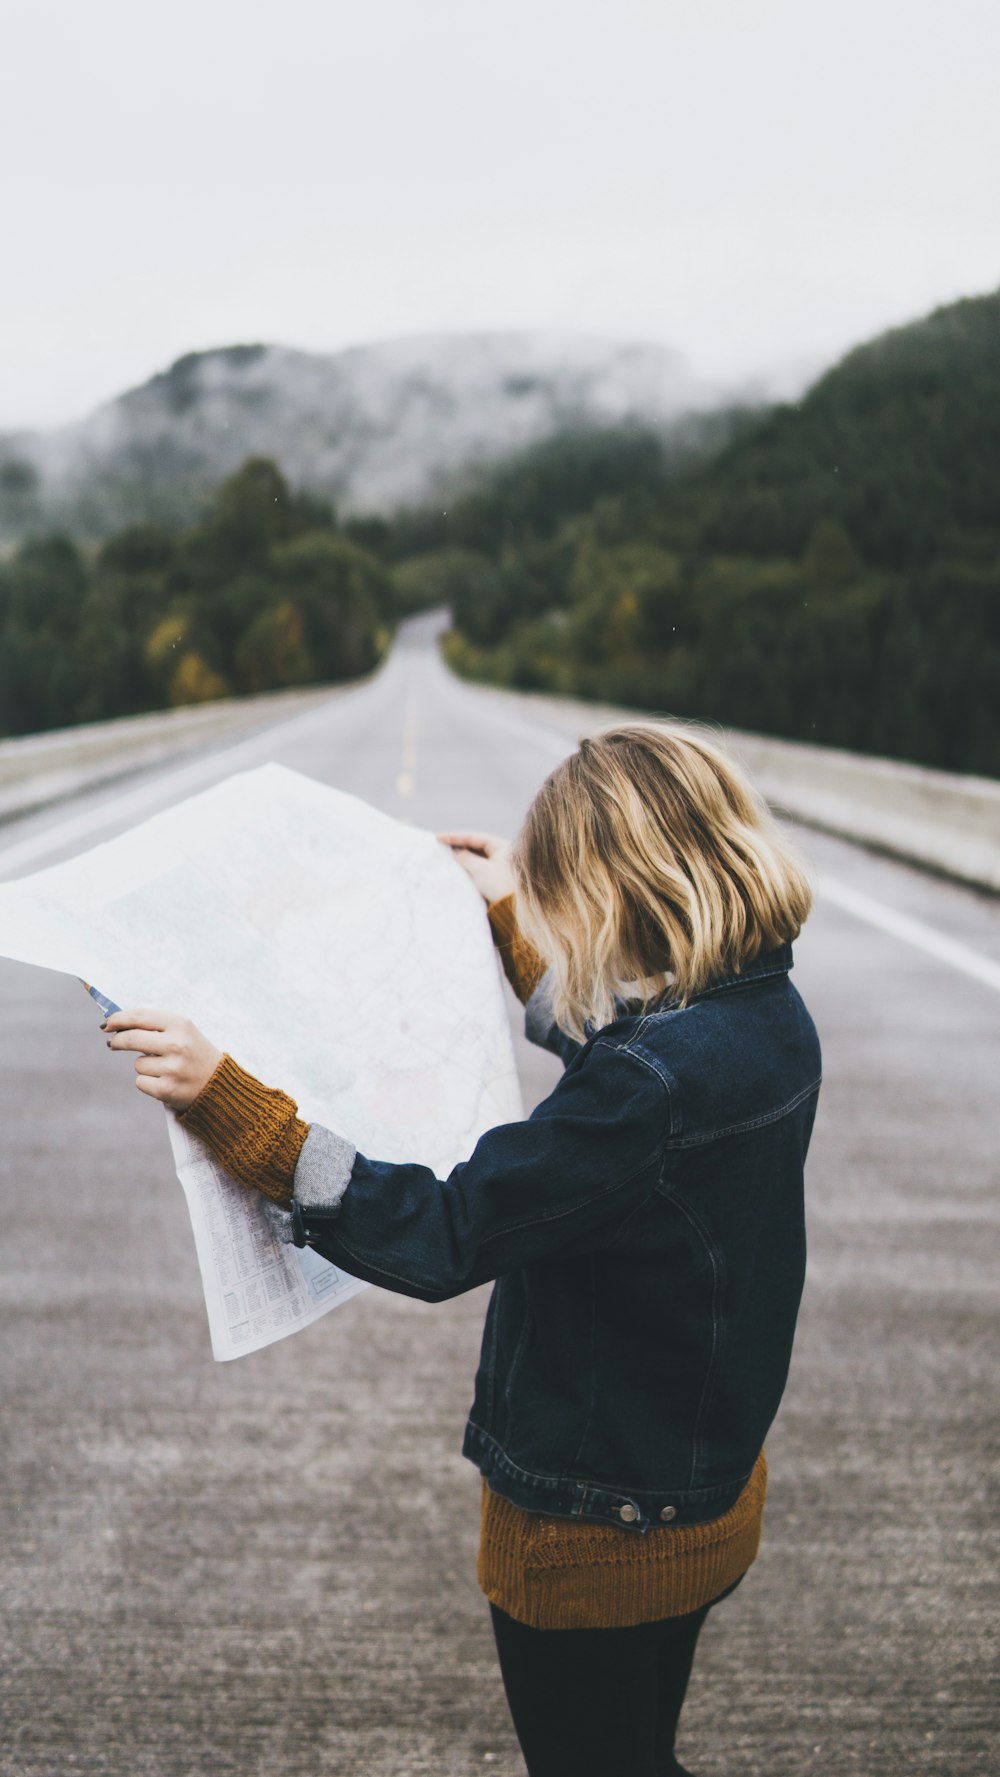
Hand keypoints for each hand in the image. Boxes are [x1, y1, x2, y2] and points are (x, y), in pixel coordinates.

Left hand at [103, 1009, 223, 1112]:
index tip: (108, 1024)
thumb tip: (116, 1025)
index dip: (119, 1019)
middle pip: (131, 1038)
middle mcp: (177, 1044)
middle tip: (113, 1043)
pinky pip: (140, 1082)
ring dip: (144, 1066)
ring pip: (137, 1064)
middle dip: (117, 1041)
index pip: (140, 1016)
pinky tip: (165, 1081)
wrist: (219, 1085)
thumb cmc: (195, 1054)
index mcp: (181, 1024)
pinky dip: (148, 1083)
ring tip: (165, 1069)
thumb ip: (155, 1026)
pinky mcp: (166, 1089)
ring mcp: (172, 1067)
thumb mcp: (183, 1032)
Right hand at [437, 830, 515, 905]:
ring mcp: (499, 865)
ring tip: (447, 856)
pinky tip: (458, 867)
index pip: (474, 837)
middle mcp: (502, 853)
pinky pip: (479, 867)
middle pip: (476, 846)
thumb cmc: (499, 885)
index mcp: (501, 846)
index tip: (438, 837)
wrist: (514, 909)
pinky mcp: (496, 877)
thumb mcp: (480, 869)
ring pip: (477, 857)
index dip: (455, 837)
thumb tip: (456, 852)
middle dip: (459, 846)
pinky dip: (468, 866)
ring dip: (463, 857)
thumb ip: (466, 858)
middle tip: (441, 845)